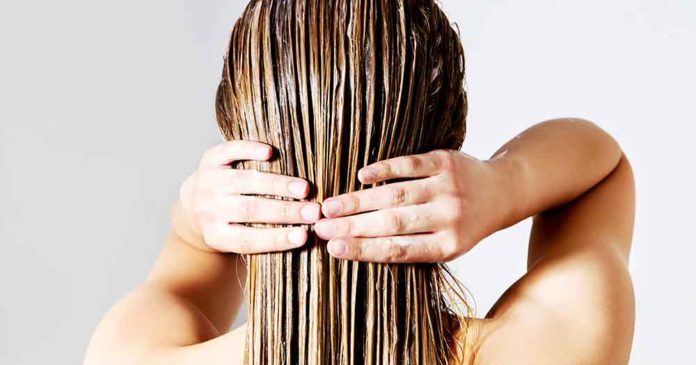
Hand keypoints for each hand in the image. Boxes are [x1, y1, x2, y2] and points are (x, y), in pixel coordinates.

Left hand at [175, 140, 320, 253]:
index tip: (304, 236)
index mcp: (216, 235)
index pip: (248, 240)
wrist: (192, 207)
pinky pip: (229, 152)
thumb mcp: (236, 239)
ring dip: (277, 185)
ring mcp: (208, 183)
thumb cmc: (228, 226)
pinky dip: (249, 150)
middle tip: (313, 212)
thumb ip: (263, 238)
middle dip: (285, 211)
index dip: (277, 239)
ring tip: (304, 188)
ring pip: (245, 182)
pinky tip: (270, 152)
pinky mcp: (210, 159)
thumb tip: (303, 237)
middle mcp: (209, 209)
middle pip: (250, 210)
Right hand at [314, 149, 509, 262]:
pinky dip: (383, 170)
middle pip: (392, 223)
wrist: (501, 191)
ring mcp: (447, 188)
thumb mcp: (446, 245)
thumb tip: (356, 248)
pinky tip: (361, 176)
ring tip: (329, 206)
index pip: (398, 251)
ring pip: (396, 195)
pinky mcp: (445, 161)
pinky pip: (410, 165)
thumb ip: (410, 247)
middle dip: (351, 226)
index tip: (333, 249)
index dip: (363, 250)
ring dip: (359, 201)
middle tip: (319, 227)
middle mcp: (449, 218)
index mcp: (448, 246)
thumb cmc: (463, 224)